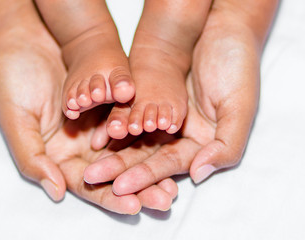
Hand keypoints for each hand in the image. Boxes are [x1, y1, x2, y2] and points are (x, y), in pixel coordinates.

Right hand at [0, 14, 176, 213]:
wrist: (27, 41)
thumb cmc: (14, 81)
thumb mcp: (17, 122)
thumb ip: (33, 158)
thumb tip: (57, 191)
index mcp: (59, 156)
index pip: (88, 184)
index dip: (110, 197)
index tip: (133, 206)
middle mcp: (82, 145)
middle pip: (115, 173)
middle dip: (139, 187)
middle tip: (164, 199)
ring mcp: (99, 124)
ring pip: (129, 151)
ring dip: (151, 166)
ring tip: (173, 182)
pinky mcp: (111, 104)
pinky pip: (132, 120)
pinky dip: (148, 132)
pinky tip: (167, 144)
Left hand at [85, 0, 277, 193]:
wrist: (222, 28)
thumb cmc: (237, 66)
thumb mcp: (239, 107)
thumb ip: (225, 145)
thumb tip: (198, 175)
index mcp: (201, 142)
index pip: (169, 165)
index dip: (145, 176)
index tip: (120, 187)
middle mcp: (179, 134)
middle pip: (146, 156)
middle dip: (119, 168)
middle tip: (92, 177)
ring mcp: (162, 117)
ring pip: (133, 139)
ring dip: (112, 151)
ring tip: (89, 162)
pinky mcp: (149, 99)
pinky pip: (128, 114)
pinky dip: (113, 125)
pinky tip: (96, 136)